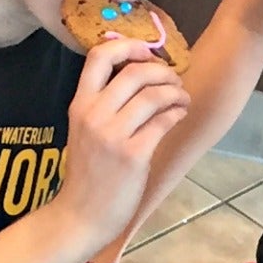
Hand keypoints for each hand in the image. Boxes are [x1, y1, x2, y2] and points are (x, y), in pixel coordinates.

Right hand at [53, 35, 190, 244]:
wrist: (80, 216)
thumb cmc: (88, 173)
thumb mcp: (84, 130)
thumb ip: (104, 103)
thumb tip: (140, 73)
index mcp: (79, 104)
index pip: (99, 56)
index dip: (127, 46)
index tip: (146, 52)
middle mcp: (93, 115)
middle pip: (135, 72)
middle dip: (162, 71)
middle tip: (174, 80)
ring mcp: (112, 135)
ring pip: (153, 95)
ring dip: (176, 92)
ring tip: (182, 98)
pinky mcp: (133, 155)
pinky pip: (163, 121)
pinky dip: (177, 112)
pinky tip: (179, 114)